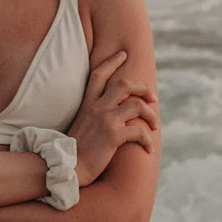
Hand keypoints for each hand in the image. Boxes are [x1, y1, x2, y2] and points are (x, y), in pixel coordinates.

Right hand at [68, 50, 157, 184]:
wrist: (67, 167)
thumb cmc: (74, 150)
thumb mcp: (82, 125)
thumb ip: (93, 115)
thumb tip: (113, 114)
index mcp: (88, 104)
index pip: (99, 74)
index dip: (112, 62)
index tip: (124, 54)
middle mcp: (97, 107)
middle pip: (125, 84)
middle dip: (143, 88)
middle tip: (153, 98)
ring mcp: (105, 120)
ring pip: (137, 105)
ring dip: (151, 115)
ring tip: (154, 125)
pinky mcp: (113, 136)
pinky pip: (139, 131)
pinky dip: (148, 140)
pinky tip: (148, 149)